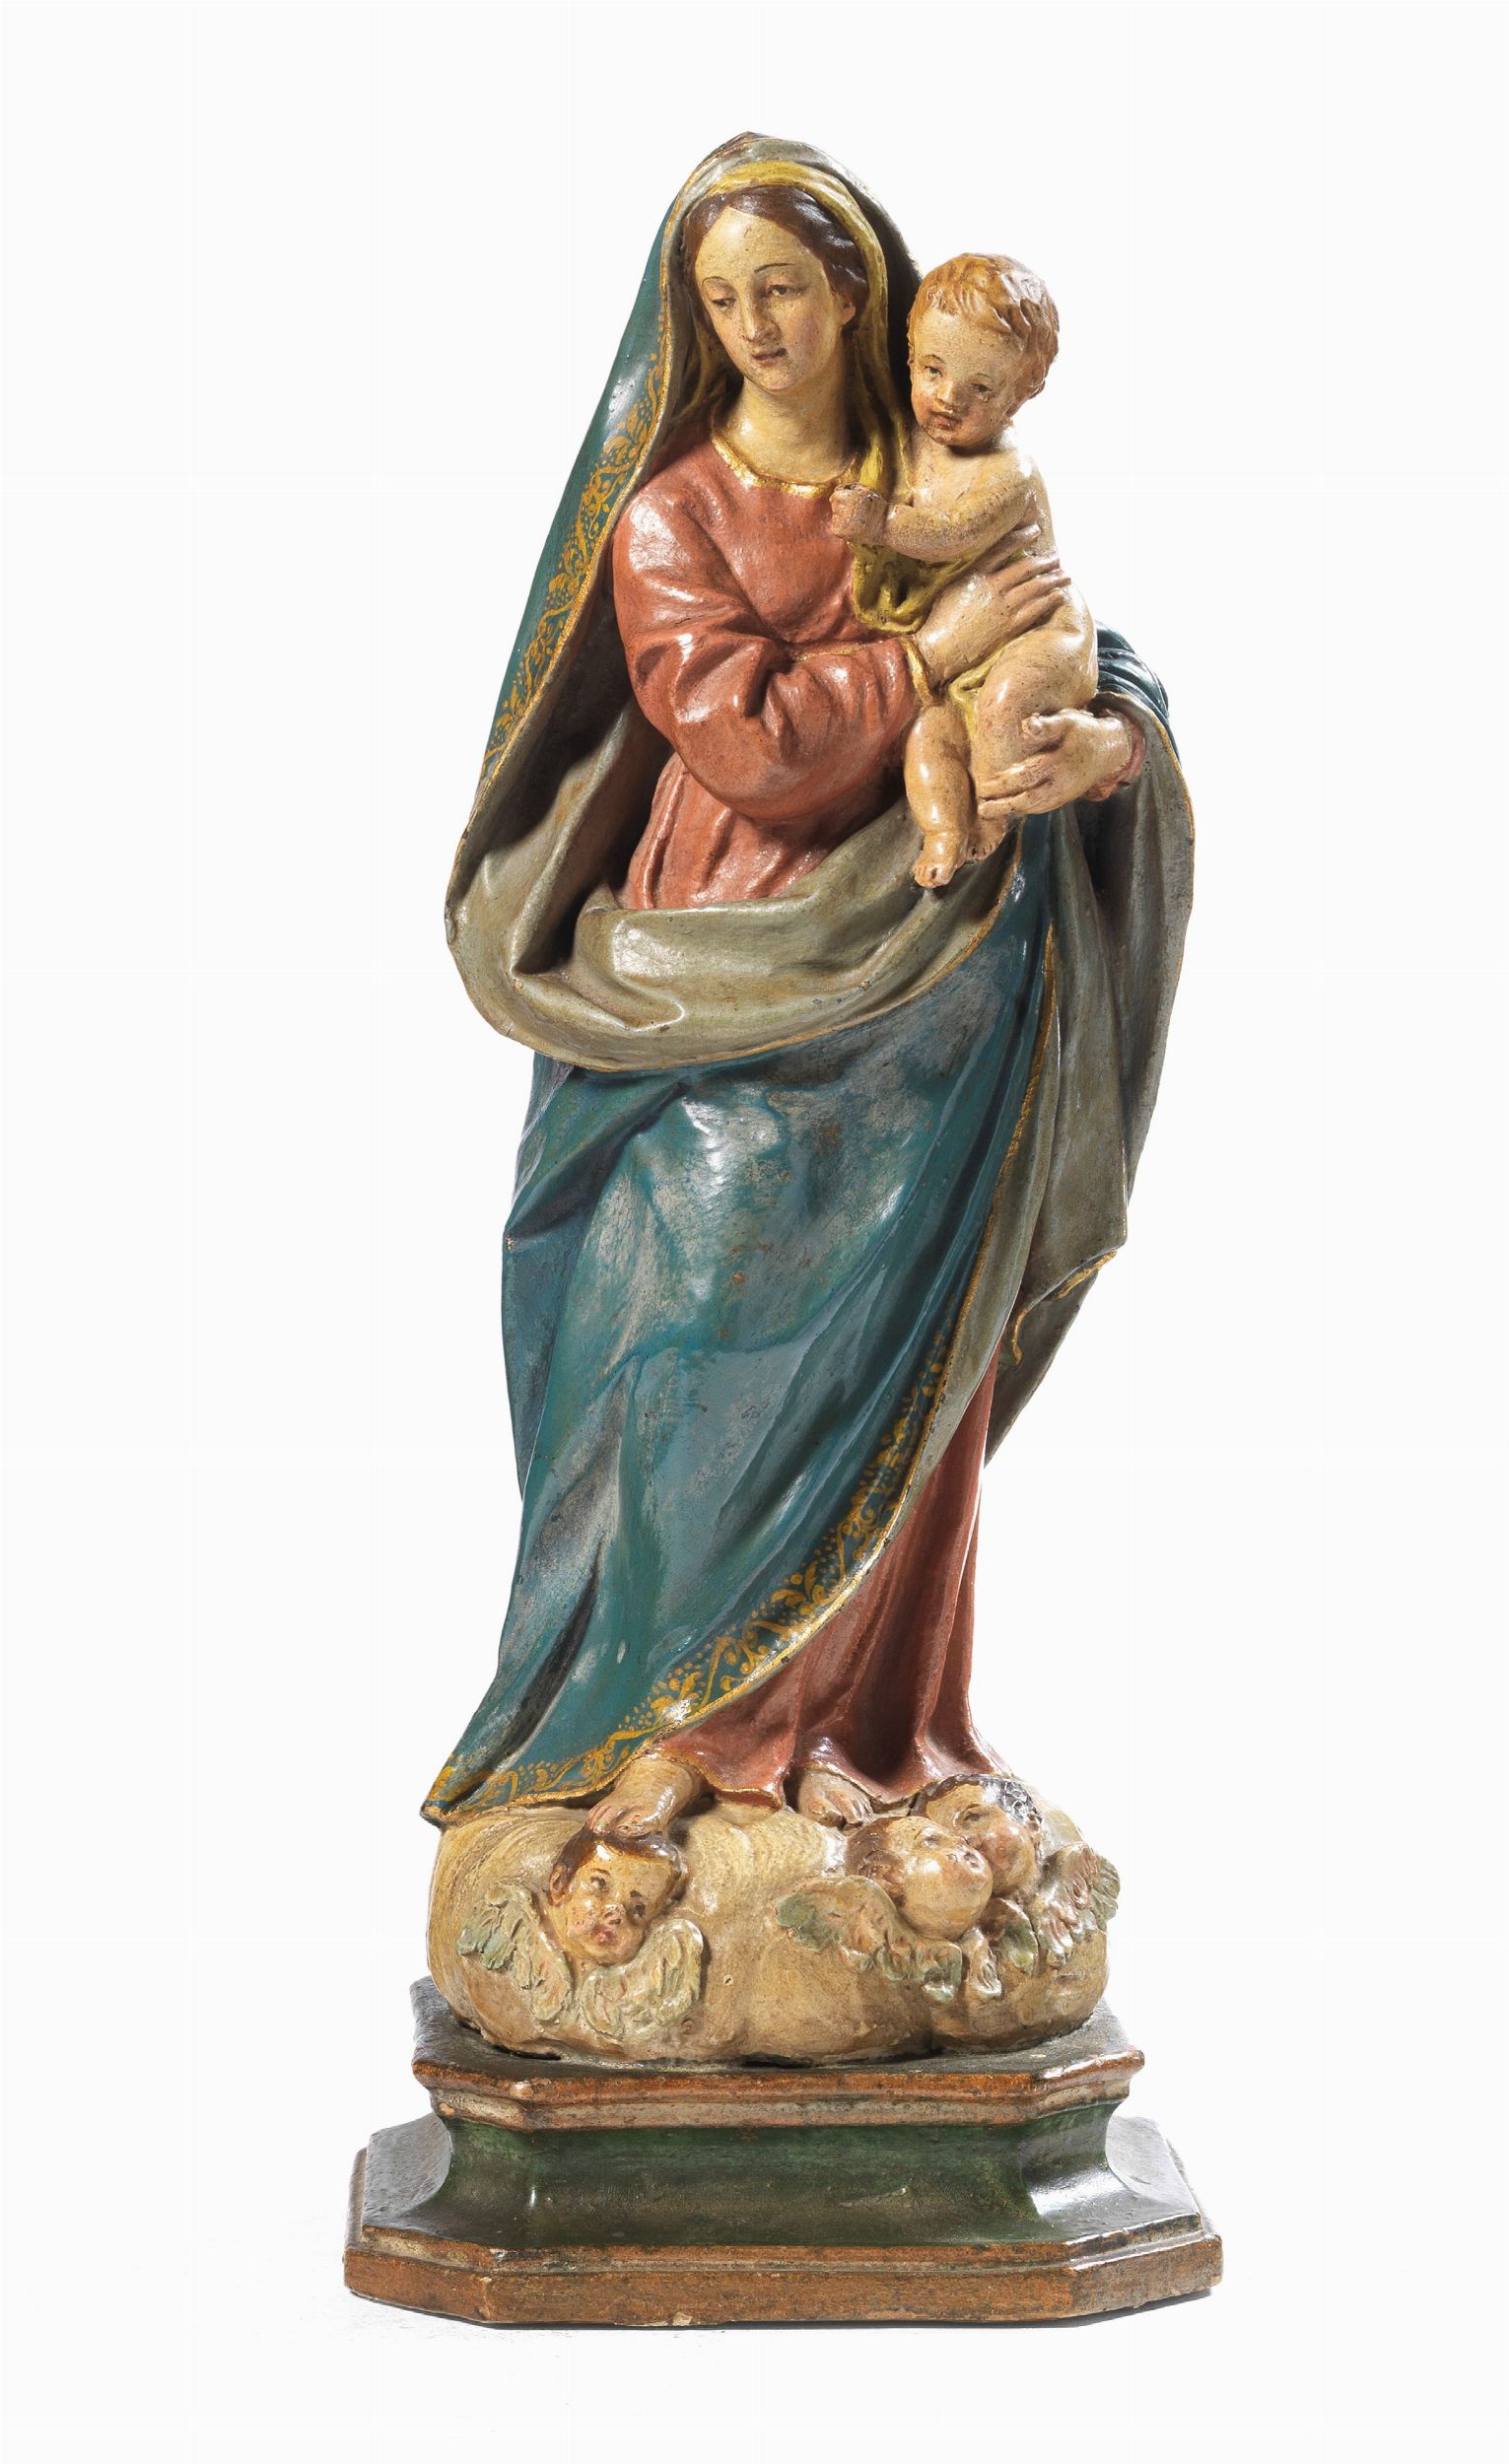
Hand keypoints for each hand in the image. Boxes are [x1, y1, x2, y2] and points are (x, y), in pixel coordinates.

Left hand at [830, 482, 888, 544]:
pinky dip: (842, 526)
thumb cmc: (877, 507)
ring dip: (843, 516)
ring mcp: (838, 521)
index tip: (855, 502)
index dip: (845, 496)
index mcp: (845, 497)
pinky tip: (853, 527)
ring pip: (835, 515)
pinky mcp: (838, 531)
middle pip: (834, 504)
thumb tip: (836, 489)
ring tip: (857, 519)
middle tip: (857, 511)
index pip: (836, 494)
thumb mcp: (866, 490)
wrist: (884, 527)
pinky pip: (836, 526)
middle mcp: (840, 508)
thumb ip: (850, 486)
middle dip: (843, 506)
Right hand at [912, 524, 1069, 687]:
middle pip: (1026, 567)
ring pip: (1036, 587)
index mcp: (976, 574)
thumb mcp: (951, 587)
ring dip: (1053, 579)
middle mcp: (992, 587)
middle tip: (1056, 558)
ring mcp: (1003, 607)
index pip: (1004, 547)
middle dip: (1045, 561)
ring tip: (1065, 575)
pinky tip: (1059, 595)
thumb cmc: (941, 619)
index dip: (1022, 536)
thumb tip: (987, 563)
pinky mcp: (1009, 626)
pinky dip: (1050, 600)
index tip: (1035, 530)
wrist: (939, 649)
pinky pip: (1036, 609)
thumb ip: (971, 572)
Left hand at [975, 709, 1136, 823]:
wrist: (1108, 751)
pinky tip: (1007, 808)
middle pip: (1028, 799)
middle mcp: (1060, 784)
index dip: (1005, 783)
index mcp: (1058, 763)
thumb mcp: (1068, 721)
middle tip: (982, 809)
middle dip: (1003, 805)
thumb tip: (1026, 725)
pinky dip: (1023, 810)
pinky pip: (1041, 808)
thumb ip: (1046, 725)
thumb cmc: (1083, 732)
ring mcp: (1062, 795)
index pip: (1027, 776)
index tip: (984, 786)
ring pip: (1034, 807)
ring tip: (988, 811)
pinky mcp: (1063, 799)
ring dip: (1010, 810)